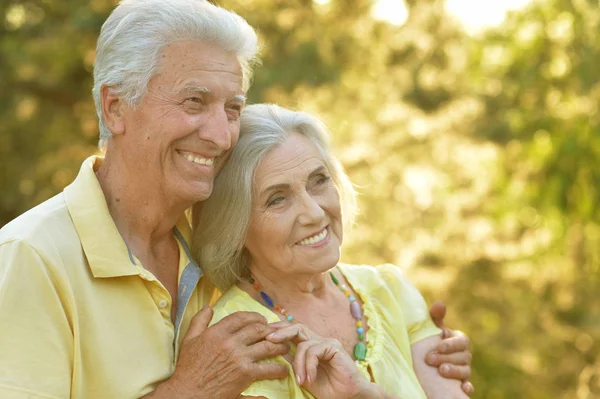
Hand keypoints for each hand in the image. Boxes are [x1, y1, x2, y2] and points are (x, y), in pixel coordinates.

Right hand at [155, 307, 289, 397]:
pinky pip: (268, 369)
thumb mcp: (189, 340)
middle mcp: (230, 342)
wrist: (188, 393)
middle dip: (270, 329)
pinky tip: (283, 369)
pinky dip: (279, 368)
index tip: (261, 320)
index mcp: (217, 332)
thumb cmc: (187, 368)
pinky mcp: (246, 375)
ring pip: (267, 346)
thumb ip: (199, 321)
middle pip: (258, 329)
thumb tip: (209, 307)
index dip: (254, 316)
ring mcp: (240, 358)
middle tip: (276, 333)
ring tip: (285, 347)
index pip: (241, 317)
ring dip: (280, 346)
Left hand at [266, 322, 378, 398]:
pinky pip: (314, 351)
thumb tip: (273, 352)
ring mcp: (327, 342)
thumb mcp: (303, 376)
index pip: (292, 331)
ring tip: (300, 380)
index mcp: (310, 345)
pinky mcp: (334, 347)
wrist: (349, 397)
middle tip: (268, 339)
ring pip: (303, 343)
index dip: (278, 331)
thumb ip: (292, 363)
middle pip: (296, 327)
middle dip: (281, 331)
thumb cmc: (327, 388)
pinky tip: (309, 378)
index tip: (263, 337)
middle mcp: (318, 340)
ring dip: (298, 363)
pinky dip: (308, 365)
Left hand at [428, 301, 473, 395]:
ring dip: (454, 371)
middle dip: (447, 358)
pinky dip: (467, 387)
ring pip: (465, 371)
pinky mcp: (461, 383)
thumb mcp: (431, 329)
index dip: (451, 344)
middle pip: (463, 357)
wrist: (426, 360)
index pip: (462, 341)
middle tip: (430, 360)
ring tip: (441, 371)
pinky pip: (468, 386)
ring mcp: (464, 370)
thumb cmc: (430, 341)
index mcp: (459, 340)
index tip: (438, 346)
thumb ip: (435, 317)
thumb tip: (439, 304)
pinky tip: (463, 389)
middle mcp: (464, 355)